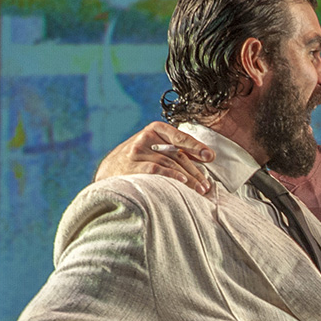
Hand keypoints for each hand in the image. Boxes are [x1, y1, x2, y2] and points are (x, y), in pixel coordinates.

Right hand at [94, 122, 214, 193]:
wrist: (110, 170)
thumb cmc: (140, 159)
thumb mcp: (156, 147)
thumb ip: (178, 149)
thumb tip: (208, 155)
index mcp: (155, 130)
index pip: (179, 136)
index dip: (196, 146)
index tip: (210, 156)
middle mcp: (146, 139)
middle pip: (177, 154)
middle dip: (195, 170)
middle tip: (207, 185)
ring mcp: (138, 152)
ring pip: (170, 164)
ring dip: (188, 178)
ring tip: (200, 189)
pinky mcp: (132, 166)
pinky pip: (156, 170)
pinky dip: (171, 176)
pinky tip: (182, 183)